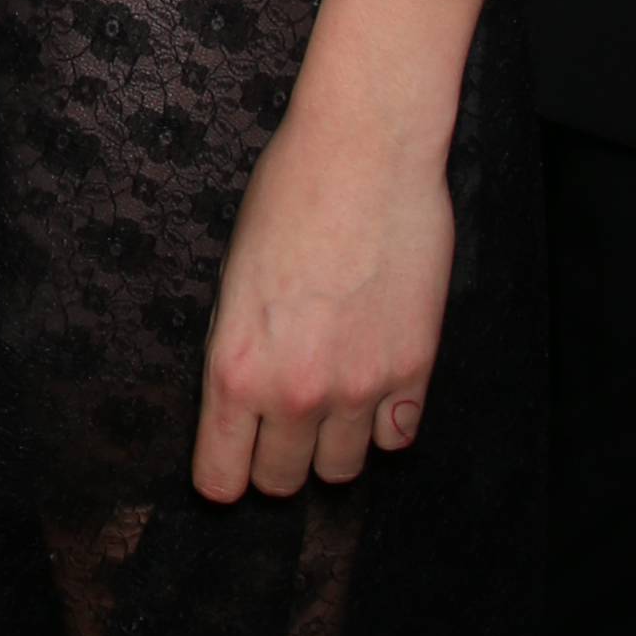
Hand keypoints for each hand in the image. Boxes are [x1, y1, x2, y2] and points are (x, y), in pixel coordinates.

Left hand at [192, 92, 452, 501]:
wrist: (364, 154)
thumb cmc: (288, 199)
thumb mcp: (233, 281)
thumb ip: (238, 353)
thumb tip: (243, 402)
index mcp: (235, 370)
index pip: (221, 479)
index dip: (224, 478)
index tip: (233, 466)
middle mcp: (295, 391)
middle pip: (282, 481)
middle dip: (278, 460)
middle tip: (283, 426)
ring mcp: (359, 386)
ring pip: (342, 469)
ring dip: (333, 445)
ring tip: (332, 400)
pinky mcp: (414, 369)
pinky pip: (399, 437)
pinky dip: (386, 423)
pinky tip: (376, 387)